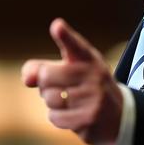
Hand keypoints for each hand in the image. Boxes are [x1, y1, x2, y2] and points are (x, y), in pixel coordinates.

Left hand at [21, 18, 122, 144]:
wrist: (117, 114)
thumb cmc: (84, 85)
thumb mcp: (70, 69)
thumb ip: (42, 67)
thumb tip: (26, 78)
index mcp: (88, 57)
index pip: (75, 44)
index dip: (65, 35)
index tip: (57, 26)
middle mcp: (93, 74)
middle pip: (46, 76)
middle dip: (44, 84)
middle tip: (58, 86)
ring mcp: (93, 97)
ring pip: (49, 98)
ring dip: (51, 101)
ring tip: (68, 100)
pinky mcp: (88, 118)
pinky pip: (55, 117)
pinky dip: (57, 117)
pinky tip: (71, 114)